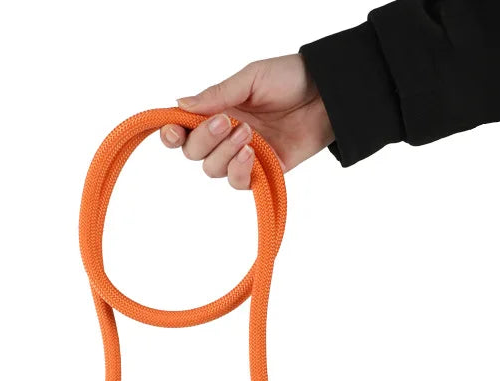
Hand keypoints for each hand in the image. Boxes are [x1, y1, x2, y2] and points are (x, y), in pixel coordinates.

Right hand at [161, 54, 334, 189]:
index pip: (183, 130)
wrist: (327, 95)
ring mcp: (243, 155)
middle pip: (193, 153)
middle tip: (227, 121)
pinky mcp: (263, 171)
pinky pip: (239, 182)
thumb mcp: (250, 79)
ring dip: (225, 153)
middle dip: (204, 139)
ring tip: (249, 134)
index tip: (173, 132)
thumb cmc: (290, 79)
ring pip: (213, 170)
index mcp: (217, 110)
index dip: (171, 135)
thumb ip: (216, 95)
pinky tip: (251, 154)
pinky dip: (240, 170)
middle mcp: (225, 136)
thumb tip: (180, 105)